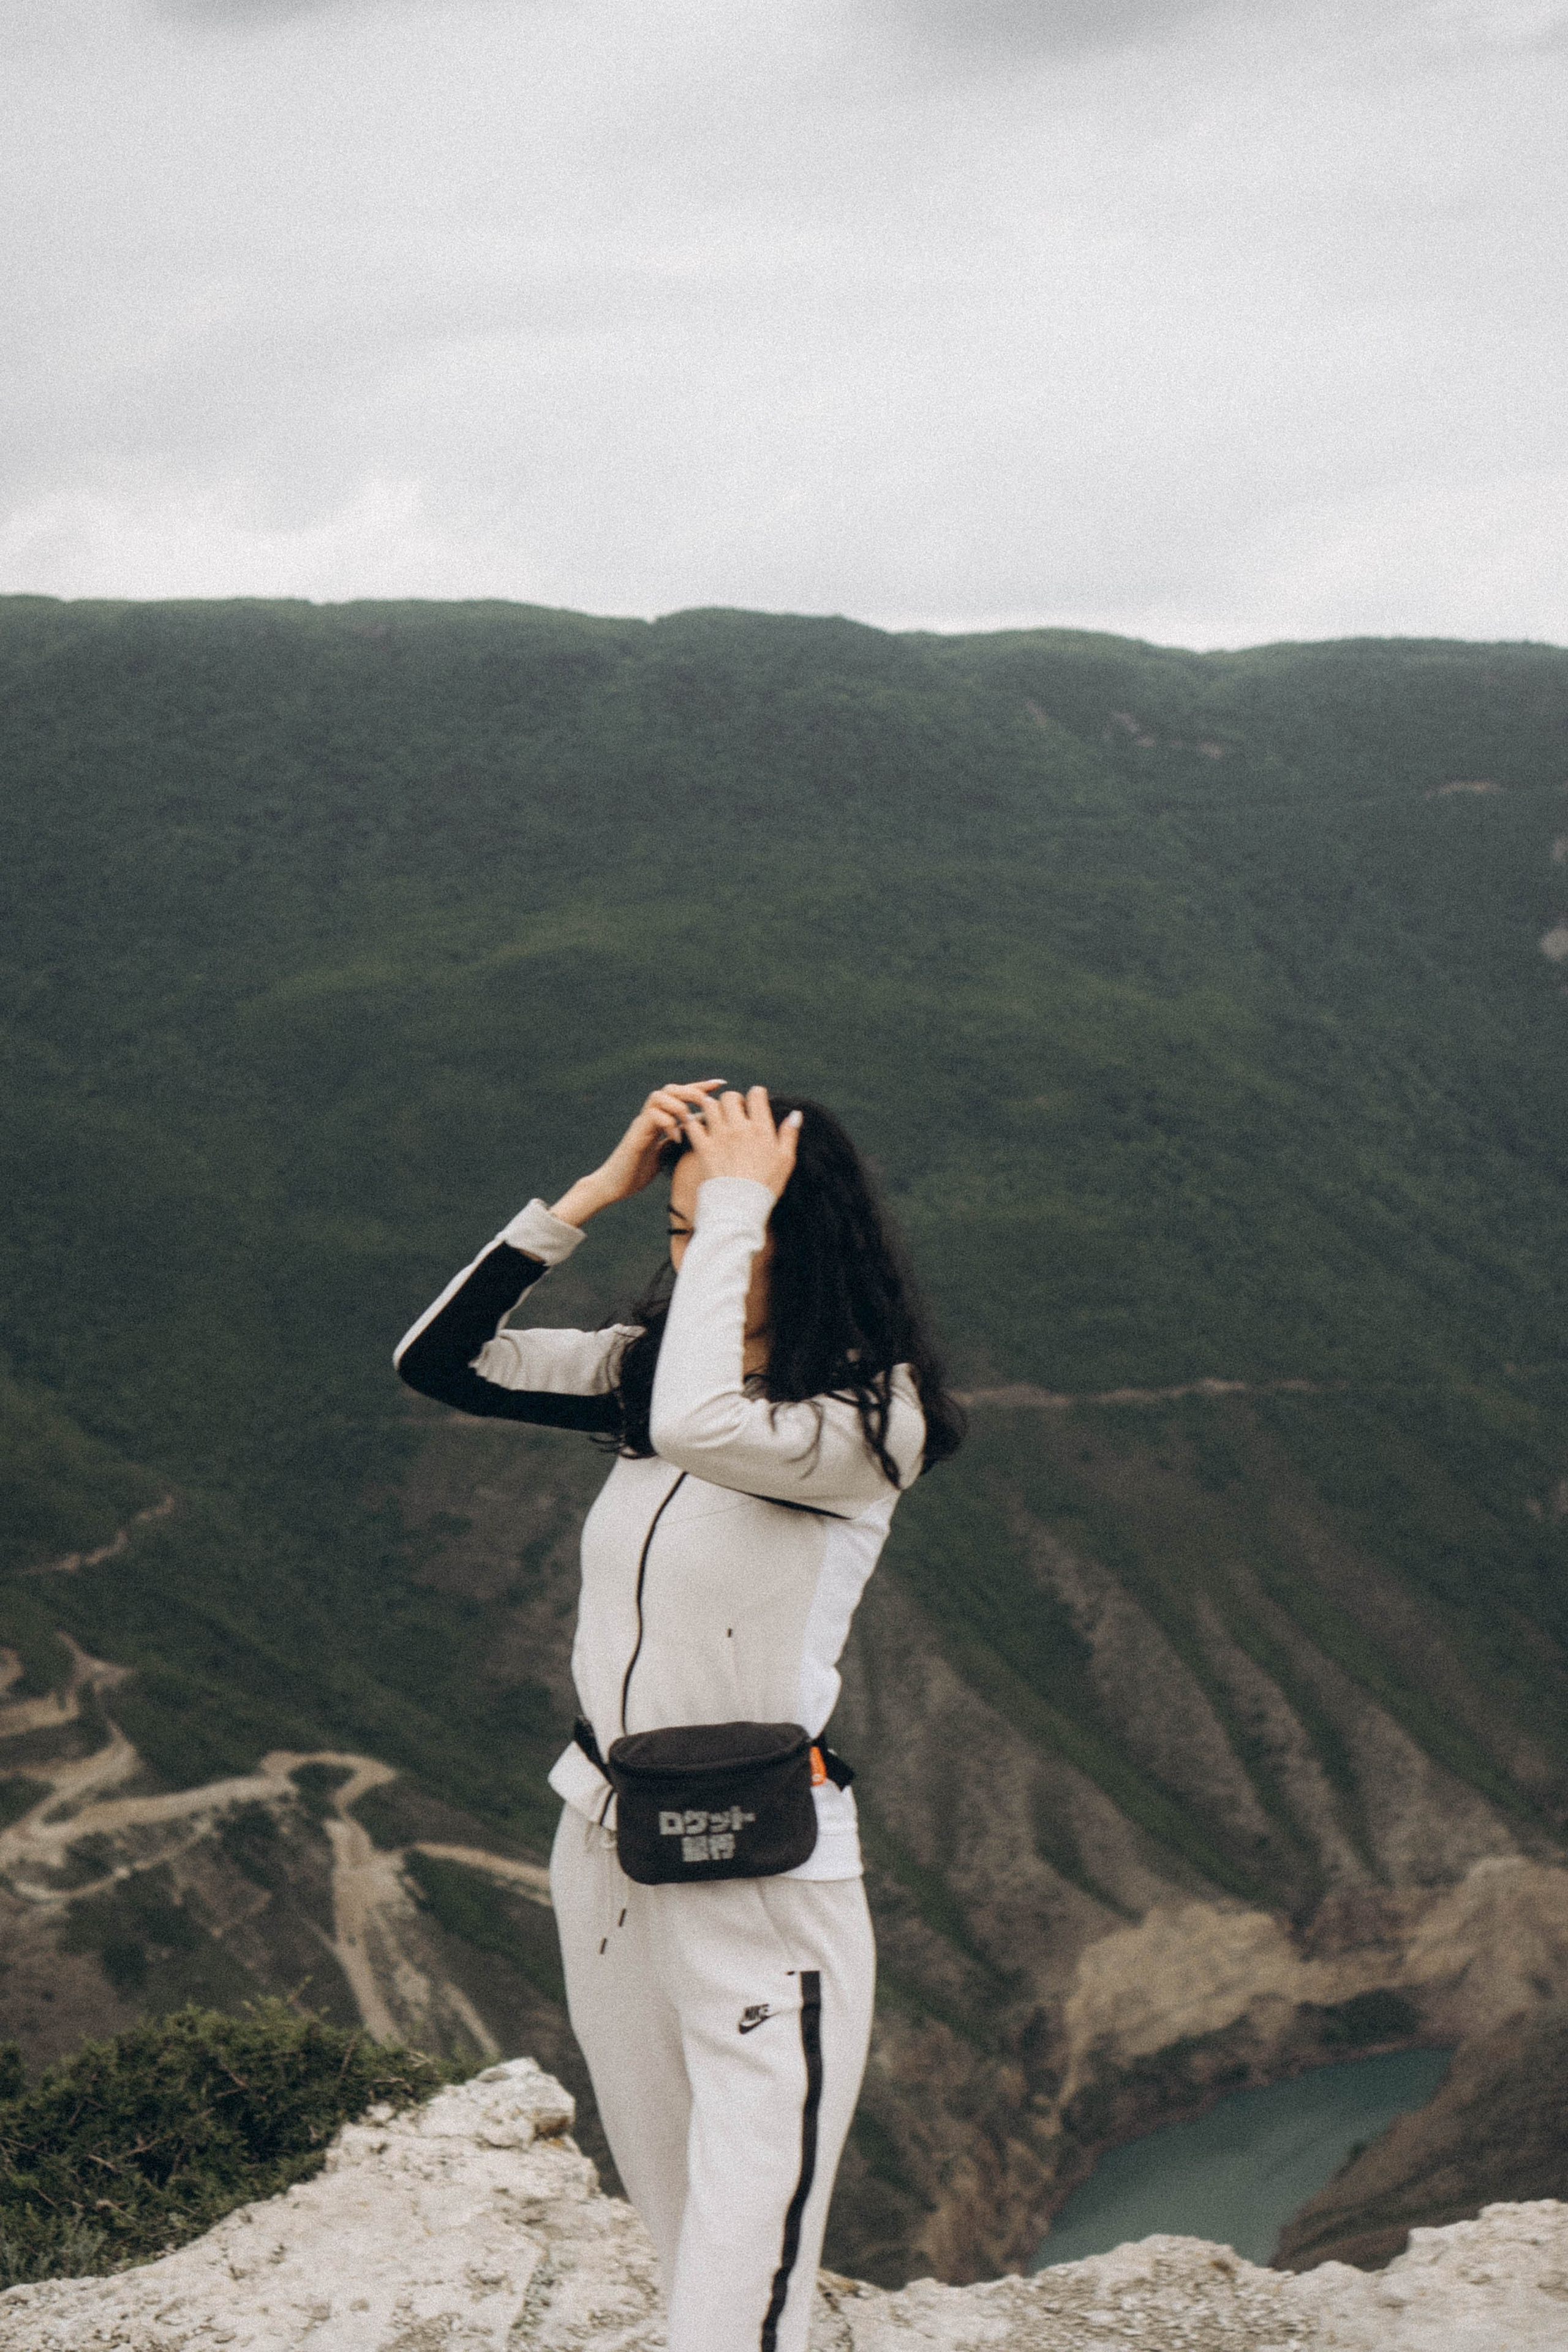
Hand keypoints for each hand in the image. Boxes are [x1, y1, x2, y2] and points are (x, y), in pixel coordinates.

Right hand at [549, 1081, 724, 1226]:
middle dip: (690, 1091)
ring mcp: (641, 1124)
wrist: (615, 1185)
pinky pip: (652, 1117)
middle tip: (706, 1101)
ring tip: (689, 1122)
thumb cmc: (639, 1170)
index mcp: (659, 1119)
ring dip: (678, 1106)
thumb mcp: (666, 1152)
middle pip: (669, 1089)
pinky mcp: (635, 1135)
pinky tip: (676, 1139)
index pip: (679, 1095)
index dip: (699, 1087)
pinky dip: (668, 1124)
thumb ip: (679, 1138)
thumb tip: (700, 1130)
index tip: (720, 1084)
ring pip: (659, 1097)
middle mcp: (649, 1117)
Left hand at [680, 1086, 801, 1201]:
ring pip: (710, 1106)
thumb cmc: (767, 1185)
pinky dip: (692, 1123)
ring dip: (711, 1107)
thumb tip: (796, 1114)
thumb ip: (789, 1134)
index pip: (756, 1095)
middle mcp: (739, 1128)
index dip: (756, 1094)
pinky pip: (692, 1125)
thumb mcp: (786, 1160)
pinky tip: (696, 1126)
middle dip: (732, 1100)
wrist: (741, 1207)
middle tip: (734, 1111)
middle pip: (730, 1097)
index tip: (754, 1101)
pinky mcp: (703, 1148)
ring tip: (715, 1117)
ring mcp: (720, 1137)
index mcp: (761, 1129)